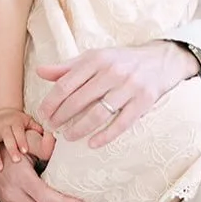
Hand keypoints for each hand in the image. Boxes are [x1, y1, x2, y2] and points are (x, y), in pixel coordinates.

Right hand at [0, 107, 44, 172]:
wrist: (0, 112)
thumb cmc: (18, 121)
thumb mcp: (29, 121)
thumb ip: (38, 129)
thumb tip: (51, 136)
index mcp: (14, 122)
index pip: (18, 130)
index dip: (21, 140)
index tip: (25, 151)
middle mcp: (2, 126)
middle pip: (5, 137)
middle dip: (10, 148)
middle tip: (16, 161)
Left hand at [36, 41, 197, 147]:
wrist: (161, 60)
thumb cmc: (120, 61)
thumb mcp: (94, 58)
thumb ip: (67, 67)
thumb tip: (40, 72)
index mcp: (96, 59)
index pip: (66, 83)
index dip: (51, 101)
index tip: (42, 114)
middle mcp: (112, 72)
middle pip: (79, 99)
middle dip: (61, 116)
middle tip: (51, 127)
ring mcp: (129, 87)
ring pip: (98, 113)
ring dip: (80, 128)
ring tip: (67, 136)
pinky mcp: (144, 101)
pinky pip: (122, 123)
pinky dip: (106, 136)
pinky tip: (92, 143)